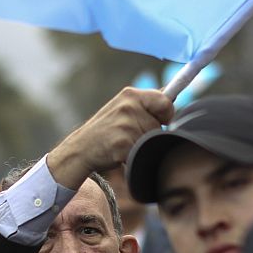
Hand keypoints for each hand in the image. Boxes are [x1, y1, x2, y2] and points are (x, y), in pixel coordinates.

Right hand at [47, 87, 173, 188]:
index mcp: (131, 95)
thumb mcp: (124, 109)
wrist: (80, 149)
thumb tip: (172, 94)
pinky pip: (141, 154)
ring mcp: (125, 125)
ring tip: (123, 144)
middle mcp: (129, 107)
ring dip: (140, 147)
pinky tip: (119, 153)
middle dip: (150, 135)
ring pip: (151, 141)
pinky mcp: (122, 143)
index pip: (165, 102)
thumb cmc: (106, 131)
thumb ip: (146, 104)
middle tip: (129, 136)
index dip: (166, 115)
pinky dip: (133, 157)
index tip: (159, 120)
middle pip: (159, 126)